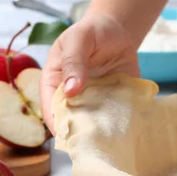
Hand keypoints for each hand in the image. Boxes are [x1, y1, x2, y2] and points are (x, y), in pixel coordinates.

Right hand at [39, 12, 139, 133]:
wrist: (117, 31)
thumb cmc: (91, 32)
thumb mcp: (79, 39)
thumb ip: (74, 61)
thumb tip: (72, 90)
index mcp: (55, 81)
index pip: (51, 105)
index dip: (56, 121)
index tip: (64, 134)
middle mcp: (73, 96)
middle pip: (71, 120)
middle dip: (79, 132)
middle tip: (89, 144)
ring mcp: (94, 101)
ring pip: (93, 123)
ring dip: (100, 132)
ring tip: (107, 143)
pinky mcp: (113, 102)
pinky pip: (114, 117)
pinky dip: (119, 124)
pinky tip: (125, 132)